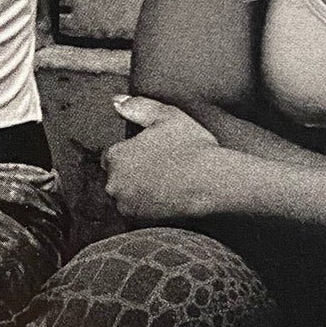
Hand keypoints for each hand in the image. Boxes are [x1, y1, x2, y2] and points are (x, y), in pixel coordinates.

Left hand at [100, 102, 228, 223]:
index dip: (132, 155)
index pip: (112, 157)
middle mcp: (114, 184)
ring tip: (165, 187)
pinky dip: (149, 211)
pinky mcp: (140, 225)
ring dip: (139, 194)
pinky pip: (139, 216)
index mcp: (115, 157)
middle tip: (160, 171)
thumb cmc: (191, 147)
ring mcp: (126, 207)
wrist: (212, 183)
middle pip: (117, 179)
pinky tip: (168, 202)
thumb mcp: (167, 116)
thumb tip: (116, 102)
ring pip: (127, 199)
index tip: (150, 156)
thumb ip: (138, 107)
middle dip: (132, 176)